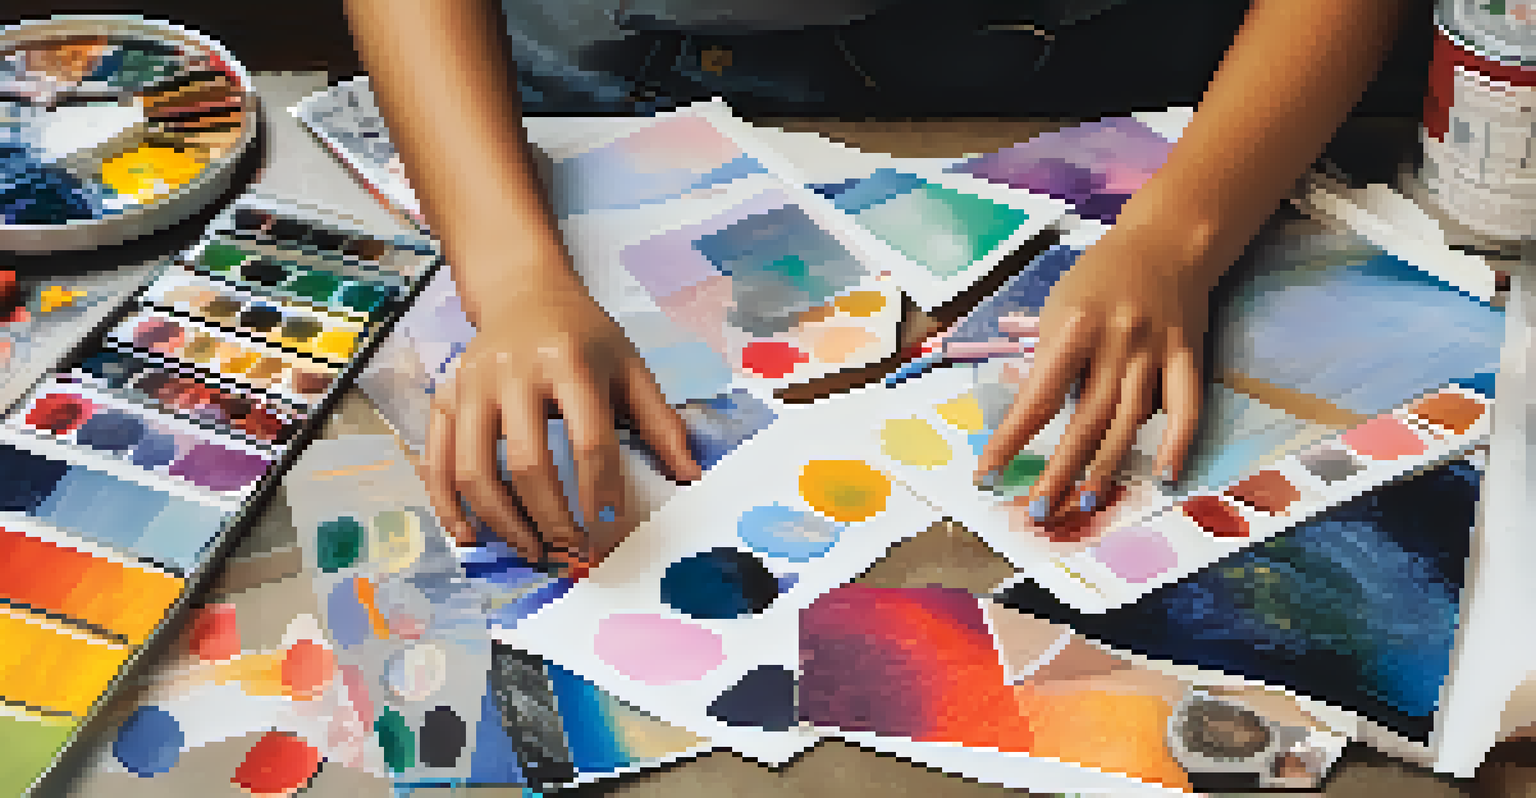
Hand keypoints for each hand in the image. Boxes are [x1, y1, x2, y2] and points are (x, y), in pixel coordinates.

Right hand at [422, 275, 701, 561]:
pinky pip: (436, 461)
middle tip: (572, 549)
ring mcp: (470, 385)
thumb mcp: (630, 367)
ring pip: (474, 470)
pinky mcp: (442, 396)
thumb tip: (690, 474)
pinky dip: (447, 505)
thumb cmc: (584, 336)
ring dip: (502, 522)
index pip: (588, 437)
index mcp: (569, 362)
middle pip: (528, 462)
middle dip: (552, 518)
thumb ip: (660, 422)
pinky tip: (470, 535)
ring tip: (531, 549)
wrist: (524, 291)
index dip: (600, 487)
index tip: (609, 523)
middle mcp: (514, 372)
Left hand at [974, 217, 1221, 522]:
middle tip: (1040, 511)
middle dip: (1061, 469)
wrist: (1166, 242)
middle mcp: (1116, 341)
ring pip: (1131, 419)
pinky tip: (1165, 476)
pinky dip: (1178, 442)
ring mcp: (1154, 350)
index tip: (987, 474)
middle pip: (1085, 418)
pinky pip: (1187, 406)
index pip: (1038, 396)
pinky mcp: (1187, 354)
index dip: (1011, 439)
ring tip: (1088, 502)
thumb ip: (1047, 361)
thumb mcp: (1056, 309)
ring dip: (1109, 465)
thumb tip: (1030, 419)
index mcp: (1072, 327)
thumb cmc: (1098, 280)